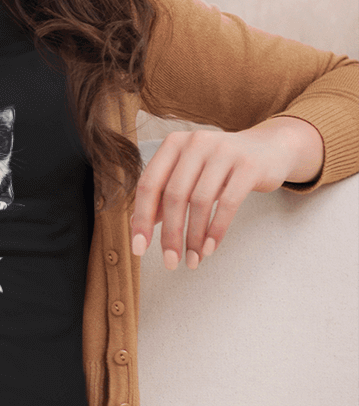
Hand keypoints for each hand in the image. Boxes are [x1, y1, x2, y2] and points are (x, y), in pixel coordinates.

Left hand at [131, 116, 323, 268]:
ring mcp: (224, 151)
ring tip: (193, 259)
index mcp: (173, 144)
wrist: (269, 150)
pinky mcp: (249, 165)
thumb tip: (136, 225)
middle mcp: (196, 143)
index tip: (138, 249)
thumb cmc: (219, 168)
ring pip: (200, 202)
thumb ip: (163, 196)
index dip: (142, 218)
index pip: (149, 184)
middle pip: (174, 195)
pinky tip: (210, 248)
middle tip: (170, 262)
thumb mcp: (189, 176)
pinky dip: (216, 230)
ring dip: (194, 237)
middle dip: (170, 234)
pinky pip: (228, 203)